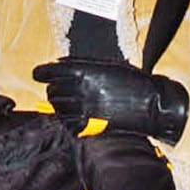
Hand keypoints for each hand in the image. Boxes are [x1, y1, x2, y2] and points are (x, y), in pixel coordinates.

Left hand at [32, 58, 188, 144]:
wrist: (151, 104)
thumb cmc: (133, 81)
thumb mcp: (109, 66)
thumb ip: (84, 64)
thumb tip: (61, 64)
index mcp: (86, 72)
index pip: (51, 72)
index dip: (41, 73)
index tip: (37, 74)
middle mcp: (82, 89)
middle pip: (52, 90)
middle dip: (51, 89)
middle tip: (55, 90)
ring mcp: (85, 109)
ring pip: (57, 108)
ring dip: (57, 105)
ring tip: (63, 103)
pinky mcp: (91, 125)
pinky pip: (68, 124)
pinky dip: (66, 121)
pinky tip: (70, 118)